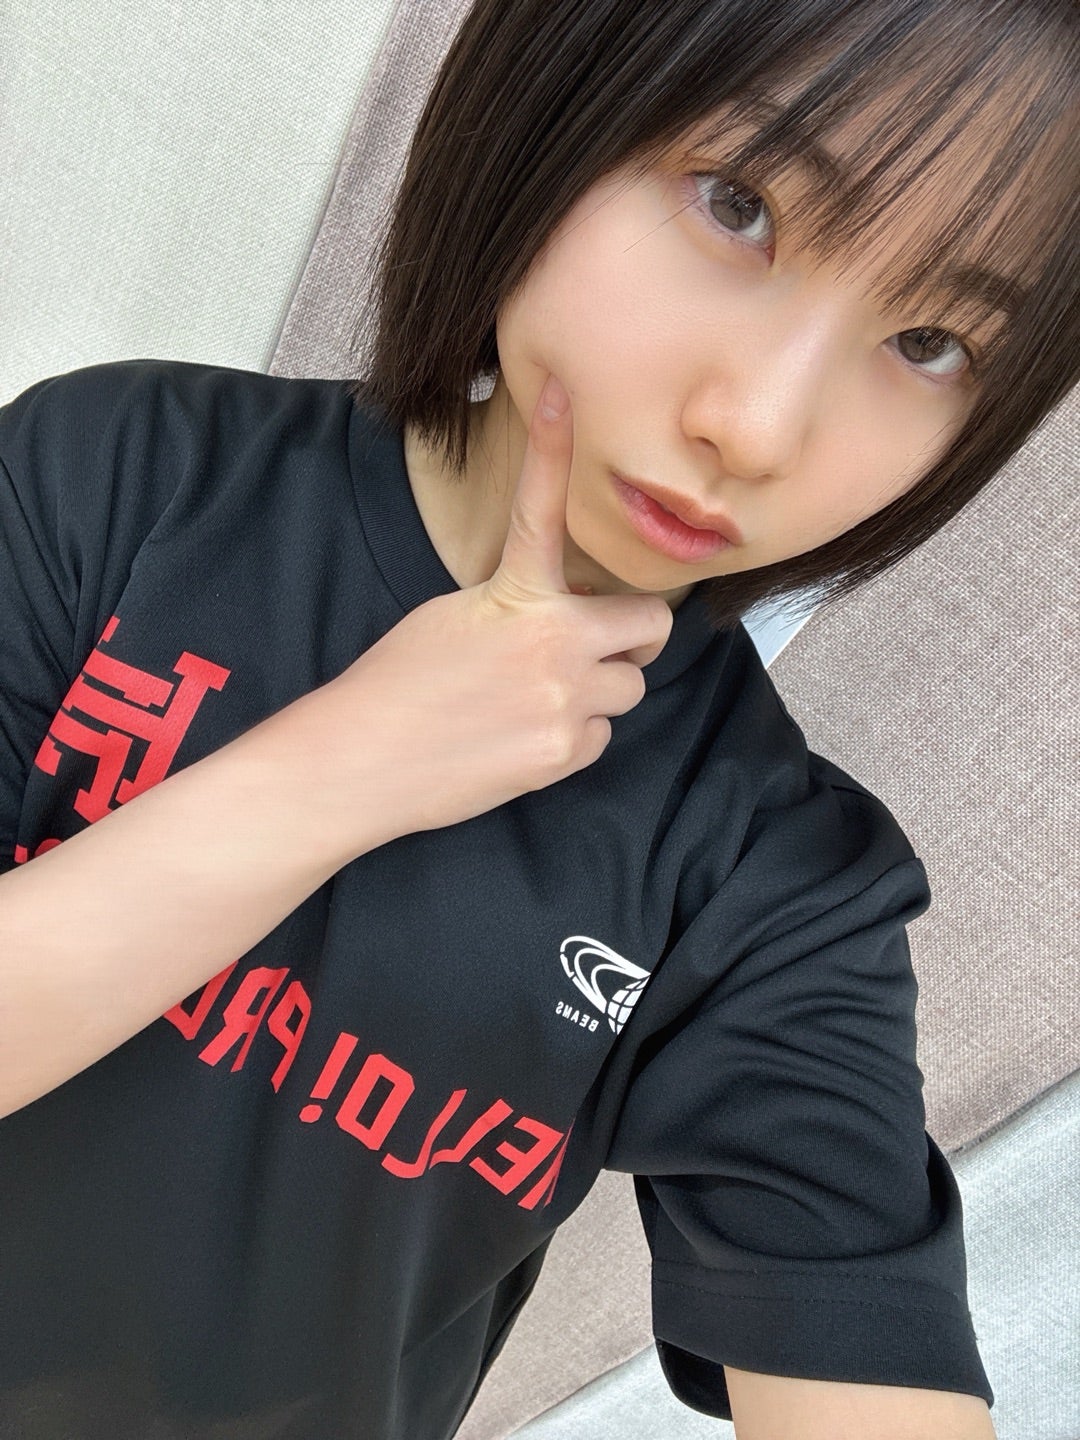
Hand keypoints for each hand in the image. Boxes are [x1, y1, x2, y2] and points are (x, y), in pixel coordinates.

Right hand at [318, 375, 673, 839]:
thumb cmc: (396, 686)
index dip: (550, 447)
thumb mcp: (454, 616)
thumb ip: (519, 604)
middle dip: (632, 636)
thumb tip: (563, 614)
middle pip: (650, 627)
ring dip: (600, 689)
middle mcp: (555, 643)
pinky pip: (601, 736)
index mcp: (517, 596)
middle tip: (601, 643)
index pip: (541, 508)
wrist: (363, 760)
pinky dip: (575, 735)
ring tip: (541, 698)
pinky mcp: (563, 754)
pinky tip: (527, 736)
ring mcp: (565, 701)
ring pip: (629, 688)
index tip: (559, 392)